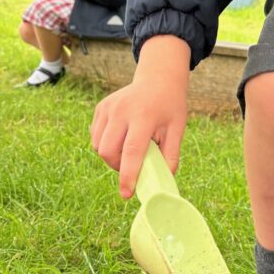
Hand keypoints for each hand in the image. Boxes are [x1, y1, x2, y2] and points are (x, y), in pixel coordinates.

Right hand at [90, 35, 190, 197]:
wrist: (158, 79)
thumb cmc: (170, 107)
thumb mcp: (177, 129)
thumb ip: (170, 156)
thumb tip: (162, 181)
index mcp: (143, 116)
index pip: (131, 152)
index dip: (128, 176)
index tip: (127, 194)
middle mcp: (121, 111)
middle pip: (108, 152)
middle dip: (118, 167)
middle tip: (133, 165)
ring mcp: (108, 108)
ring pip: (98, 146)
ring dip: (111, 157)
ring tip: (129, 150)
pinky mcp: (101, 108)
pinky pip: (96, 136)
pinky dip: (106, 144)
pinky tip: (121, 138)